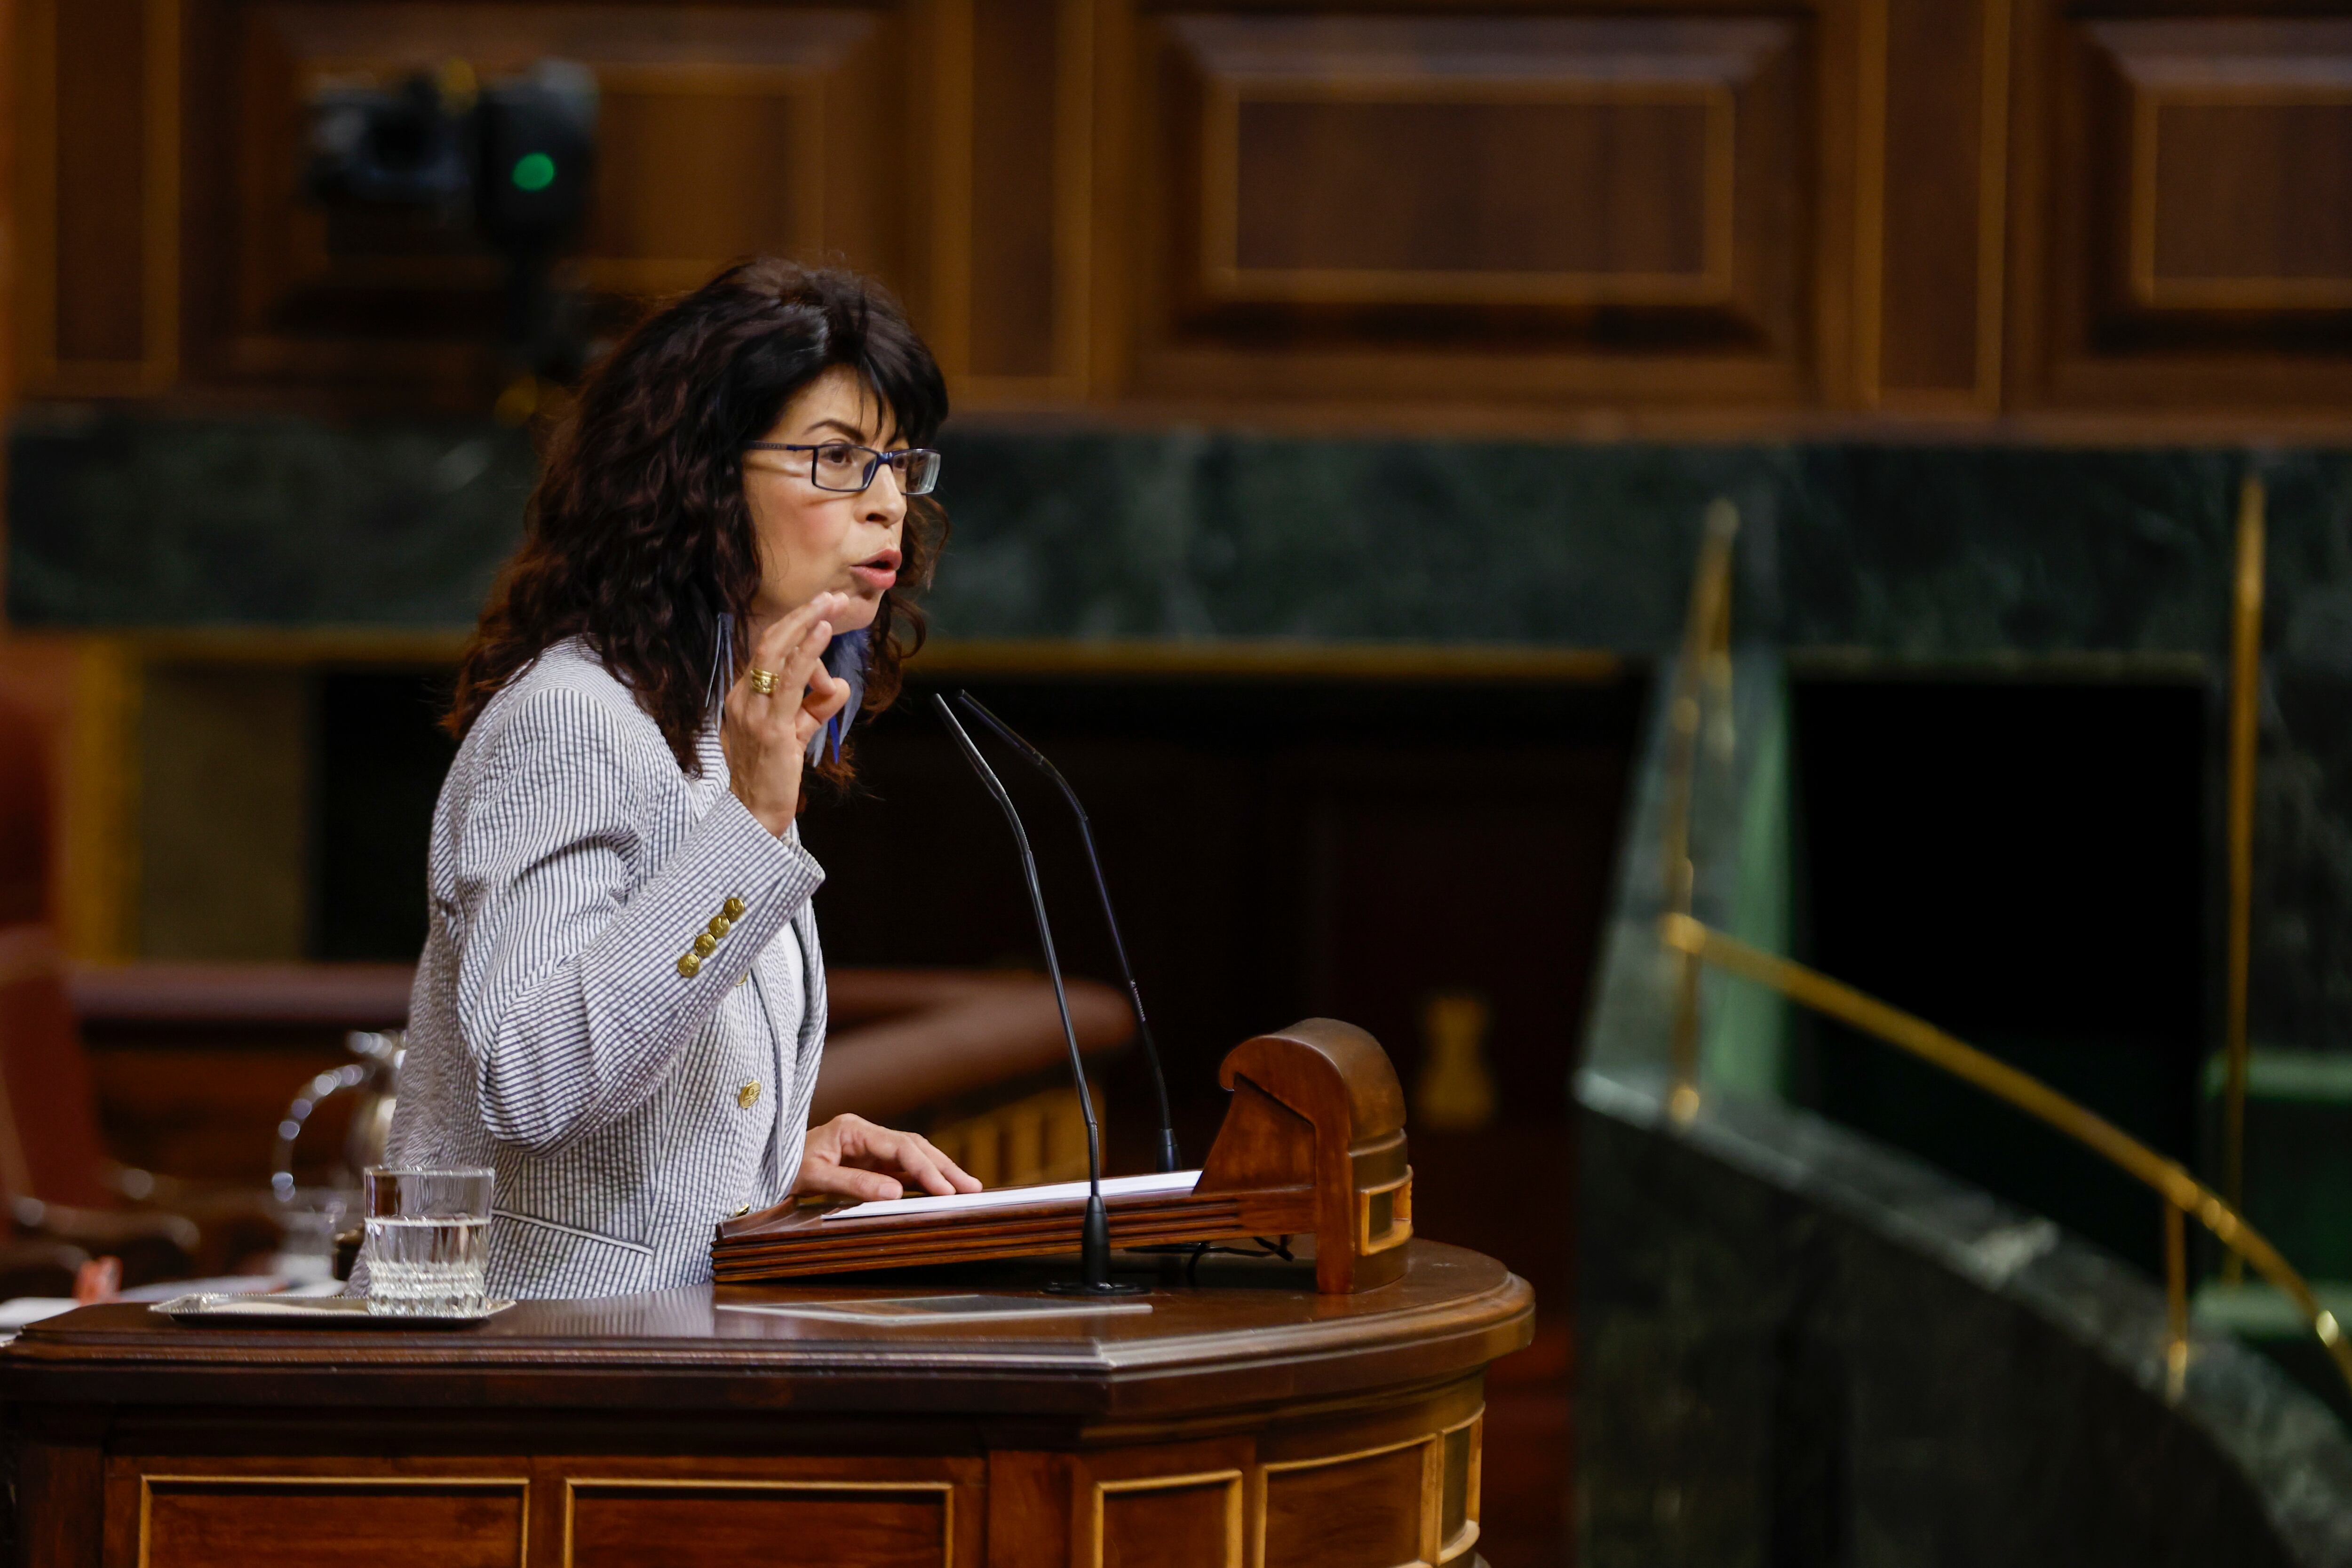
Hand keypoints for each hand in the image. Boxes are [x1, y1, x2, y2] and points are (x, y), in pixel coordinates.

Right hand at [723, 591, 856, 835]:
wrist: (754, 816)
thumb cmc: (772, 775)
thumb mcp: (795, 734)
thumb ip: (813, 708)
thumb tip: (838, 685)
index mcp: (742, 698)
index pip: (766, 651)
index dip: (793, 626)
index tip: (820, 609)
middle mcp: (742, 700)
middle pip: (768, 643)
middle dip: (800, 615)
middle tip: (830, 595)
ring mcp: (754, 713)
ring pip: (776, 654)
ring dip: (806, 623)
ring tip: (831, 603)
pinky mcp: (773, 729)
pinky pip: (790, 681)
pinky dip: (807, 652)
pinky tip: (823, 632)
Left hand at [792, 1114, 981, 1203]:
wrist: (762, 1166)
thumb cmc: (783, 1168)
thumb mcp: (814, 1178)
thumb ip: (854, 1184)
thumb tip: (896, 1193)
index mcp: (852, 1129)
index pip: (899, 1146)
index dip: (925, 1167)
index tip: (944, 1189)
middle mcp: (865, 1134)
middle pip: (913, 1146)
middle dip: (943, 1166)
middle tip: (971, 1188)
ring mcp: (868, 1147)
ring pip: (913, 1155)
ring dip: (938, 1171)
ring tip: (966, 1188)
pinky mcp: (869, 1162)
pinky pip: (901, 1169)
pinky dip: (923, 1179)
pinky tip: (940, 1190)